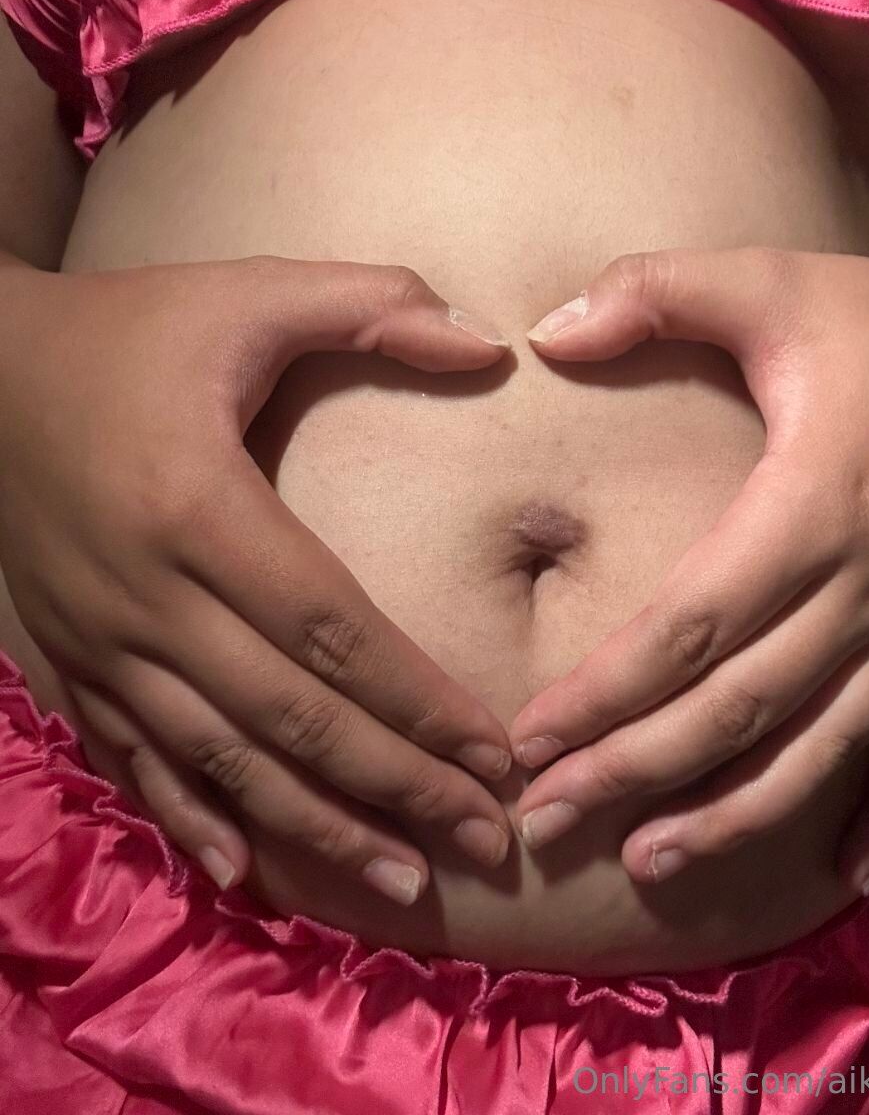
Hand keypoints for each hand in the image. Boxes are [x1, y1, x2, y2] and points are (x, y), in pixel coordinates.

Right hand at [0, 255, 513, 905]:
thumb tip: (492, 341)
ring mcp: (100, 642)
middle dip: (397, 787)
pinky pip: (133, 761)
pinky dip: (191, 818)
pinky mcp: (67, 661)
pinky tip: (247, 872)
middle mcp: (147, 597)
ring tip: (404, 881)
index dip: (419, 701)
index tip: (496, 754)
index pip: (333, 631)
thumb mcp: (244, 291)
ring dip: (316, 829)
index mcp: (198, 508)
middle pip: (290, 718)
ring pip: (220, 761)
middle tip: (487, 841)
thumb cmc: (125, 331)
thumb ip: (370, 304)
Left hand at [508, 247, 868, 890]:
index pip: (686, 626)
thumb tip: (545, 335)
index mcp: (810, 507)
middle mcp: (865, 586)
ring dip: (733, 816)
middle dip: (634, 770)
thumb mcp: (773, 281)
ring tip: (647, 863)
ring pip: (818, 749)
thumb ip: (655, 291)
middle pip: (735, 707)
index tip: (528, 738)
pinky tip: (834, 875)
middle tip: (547, 816)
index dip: (603, 692)